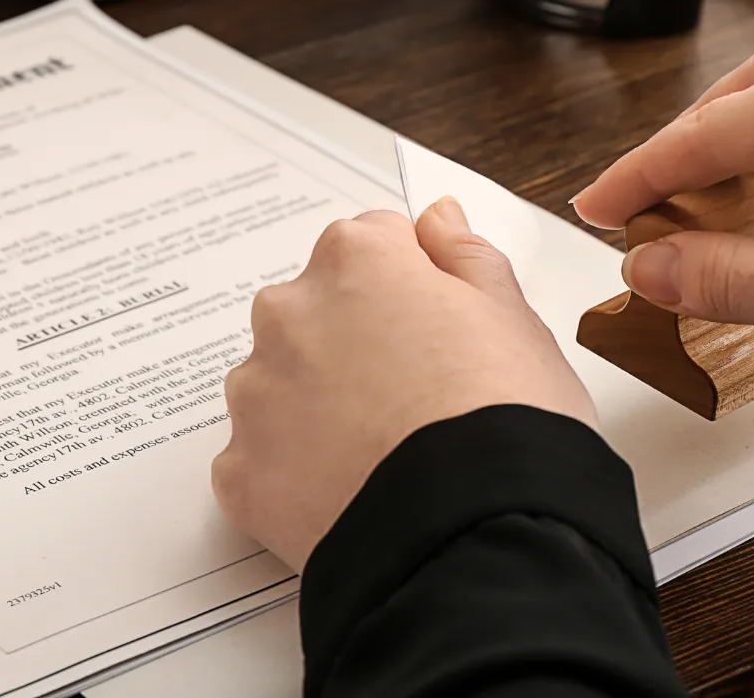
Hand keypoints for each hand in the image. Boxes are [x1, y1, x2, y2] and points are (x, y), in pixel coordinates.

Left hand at [212, 199, 595, 571]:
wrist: (473, 537)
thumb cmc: (506, 414)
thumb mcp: (513, 317)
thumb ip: (465, 254)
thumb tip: (437, 216)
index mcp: (356, 260)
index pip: (376, 241)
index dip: (416, 283)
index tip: (443, 327)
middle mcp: (289, 312)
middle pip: (319, 307)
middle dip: (357, 335)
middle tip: (417, 392)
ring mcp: (257, 394)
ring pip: (284, 379)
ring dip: (318, 399)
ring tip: (383, 449)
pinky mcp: (240, 473)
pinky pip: (264, 455)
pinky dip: (296, 468)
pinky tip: (351, 490)